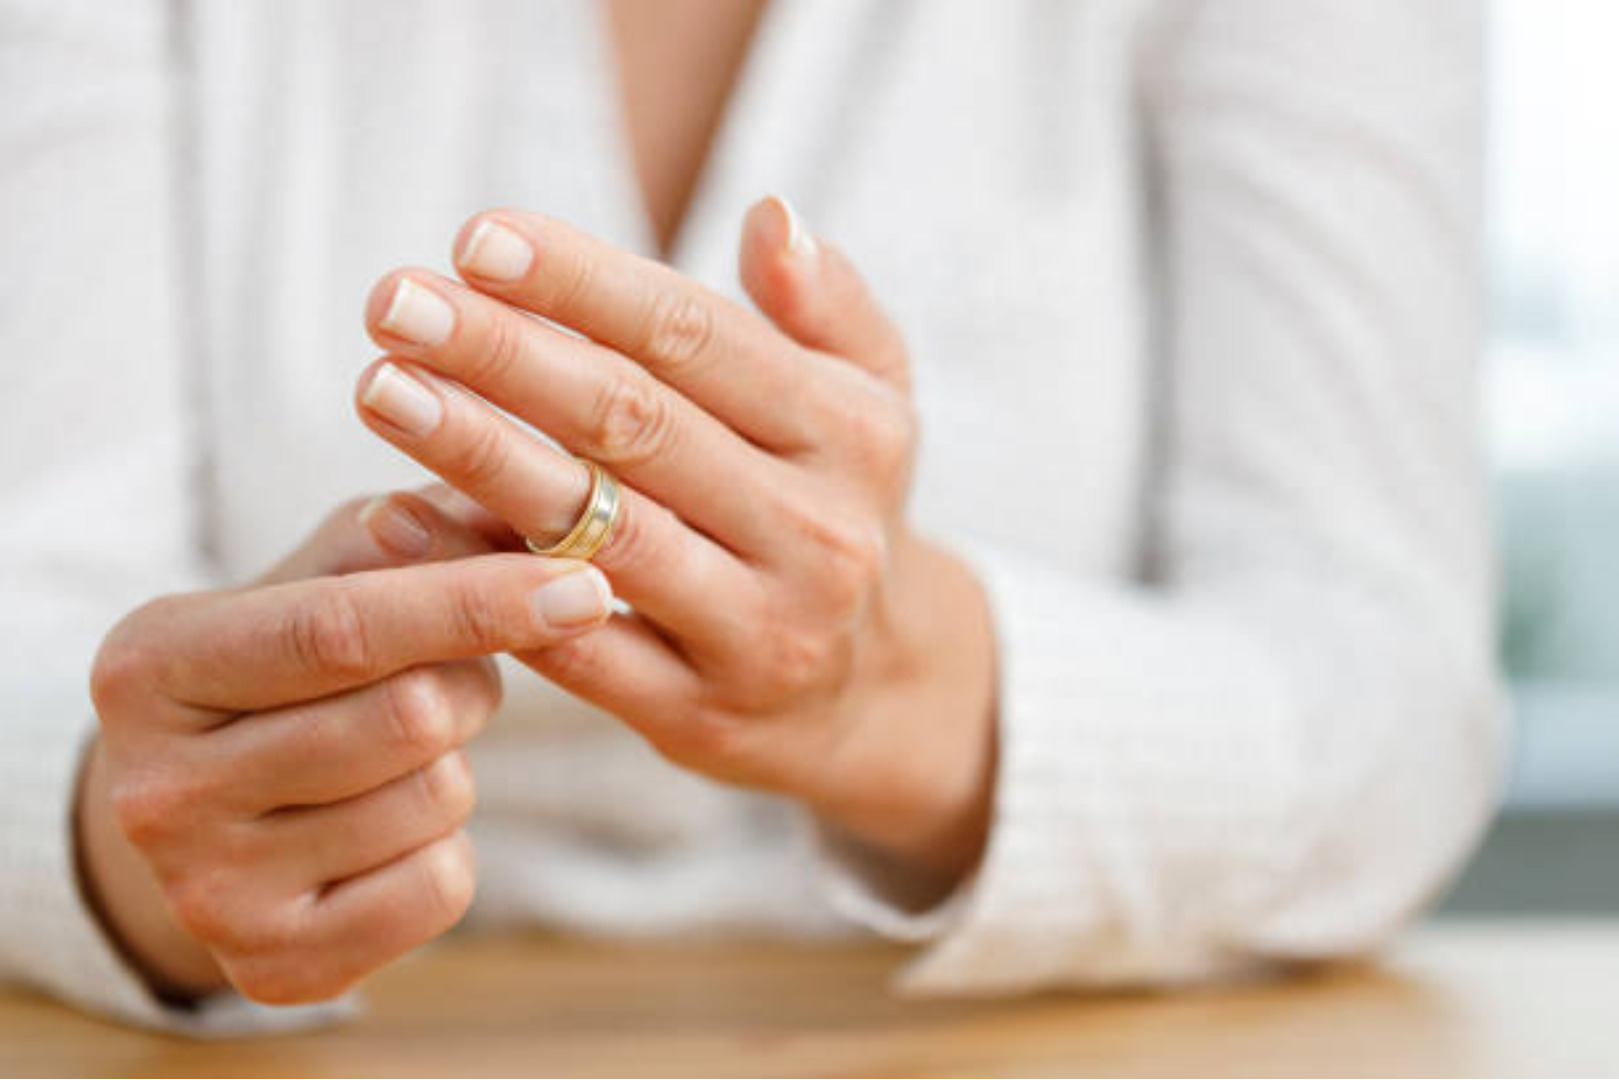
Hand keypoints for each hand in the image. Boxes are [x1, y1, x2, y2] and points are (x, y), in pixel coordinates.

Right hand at [78, 488, 614, 1002]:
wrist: (204, 809)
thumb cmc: (287, 664)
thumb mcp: (322, 575)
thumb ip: (414, 529)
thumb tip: (506, 504)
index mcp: (151, 663)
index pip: (342, 628)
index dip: (476, 603)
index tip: (586, 586)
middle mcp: (156, 786)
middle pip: (407, 716)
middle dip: (465, 683)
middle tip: (442, 677)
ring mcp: (206, 890)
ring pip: (435, 798)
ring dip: (453, 765)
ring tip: (391, 756)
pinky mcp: (274, 966)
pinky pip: (440, 884)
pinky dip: (445, 847)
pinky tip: (384, 831)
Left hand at [355, 199, 996, 881]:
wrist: (877, 691)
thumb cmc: (836, 510)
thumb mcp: (872, 404)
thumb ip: (829, 308)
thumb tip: (771, 215)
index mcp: (852, 436)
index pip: (699, 337)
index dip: (583, 283)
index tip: (474, 238)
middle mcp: (818, 534)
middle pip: (636, 424)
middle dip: (505, 356)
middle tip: (393, 303)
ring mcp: (760, 631)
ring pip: (600, 531)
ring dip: (478, 455)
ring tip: (381, 389)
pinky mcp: (698, 715)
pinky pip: (574, 647)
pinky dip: (480, 579)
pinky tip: (393, 519)